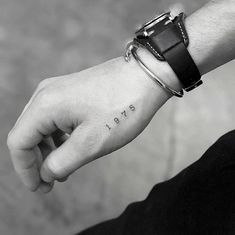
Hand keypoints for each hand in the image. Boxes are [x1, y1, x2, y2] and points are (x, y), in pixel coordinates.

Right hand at [7, 54, 175, 192]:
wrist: (146, 76)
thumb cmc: (123, 107)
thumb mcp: (91, 143)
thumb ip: (62, 162)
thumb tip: (45, 173)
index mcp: (45, 105)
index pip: (19, 143)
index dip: (25, 170)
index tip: (39, 188)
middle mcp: (46, 94)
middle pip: (28, 134)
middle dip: (37, 161)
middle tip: (51, 182)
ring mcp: (59, 90)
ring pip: (42, 127)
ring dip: (49, 150)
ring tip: (63, 170)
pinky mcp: (71, 91)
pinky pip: (56, 118)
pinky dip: (60, 137)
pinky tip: (72, 148)